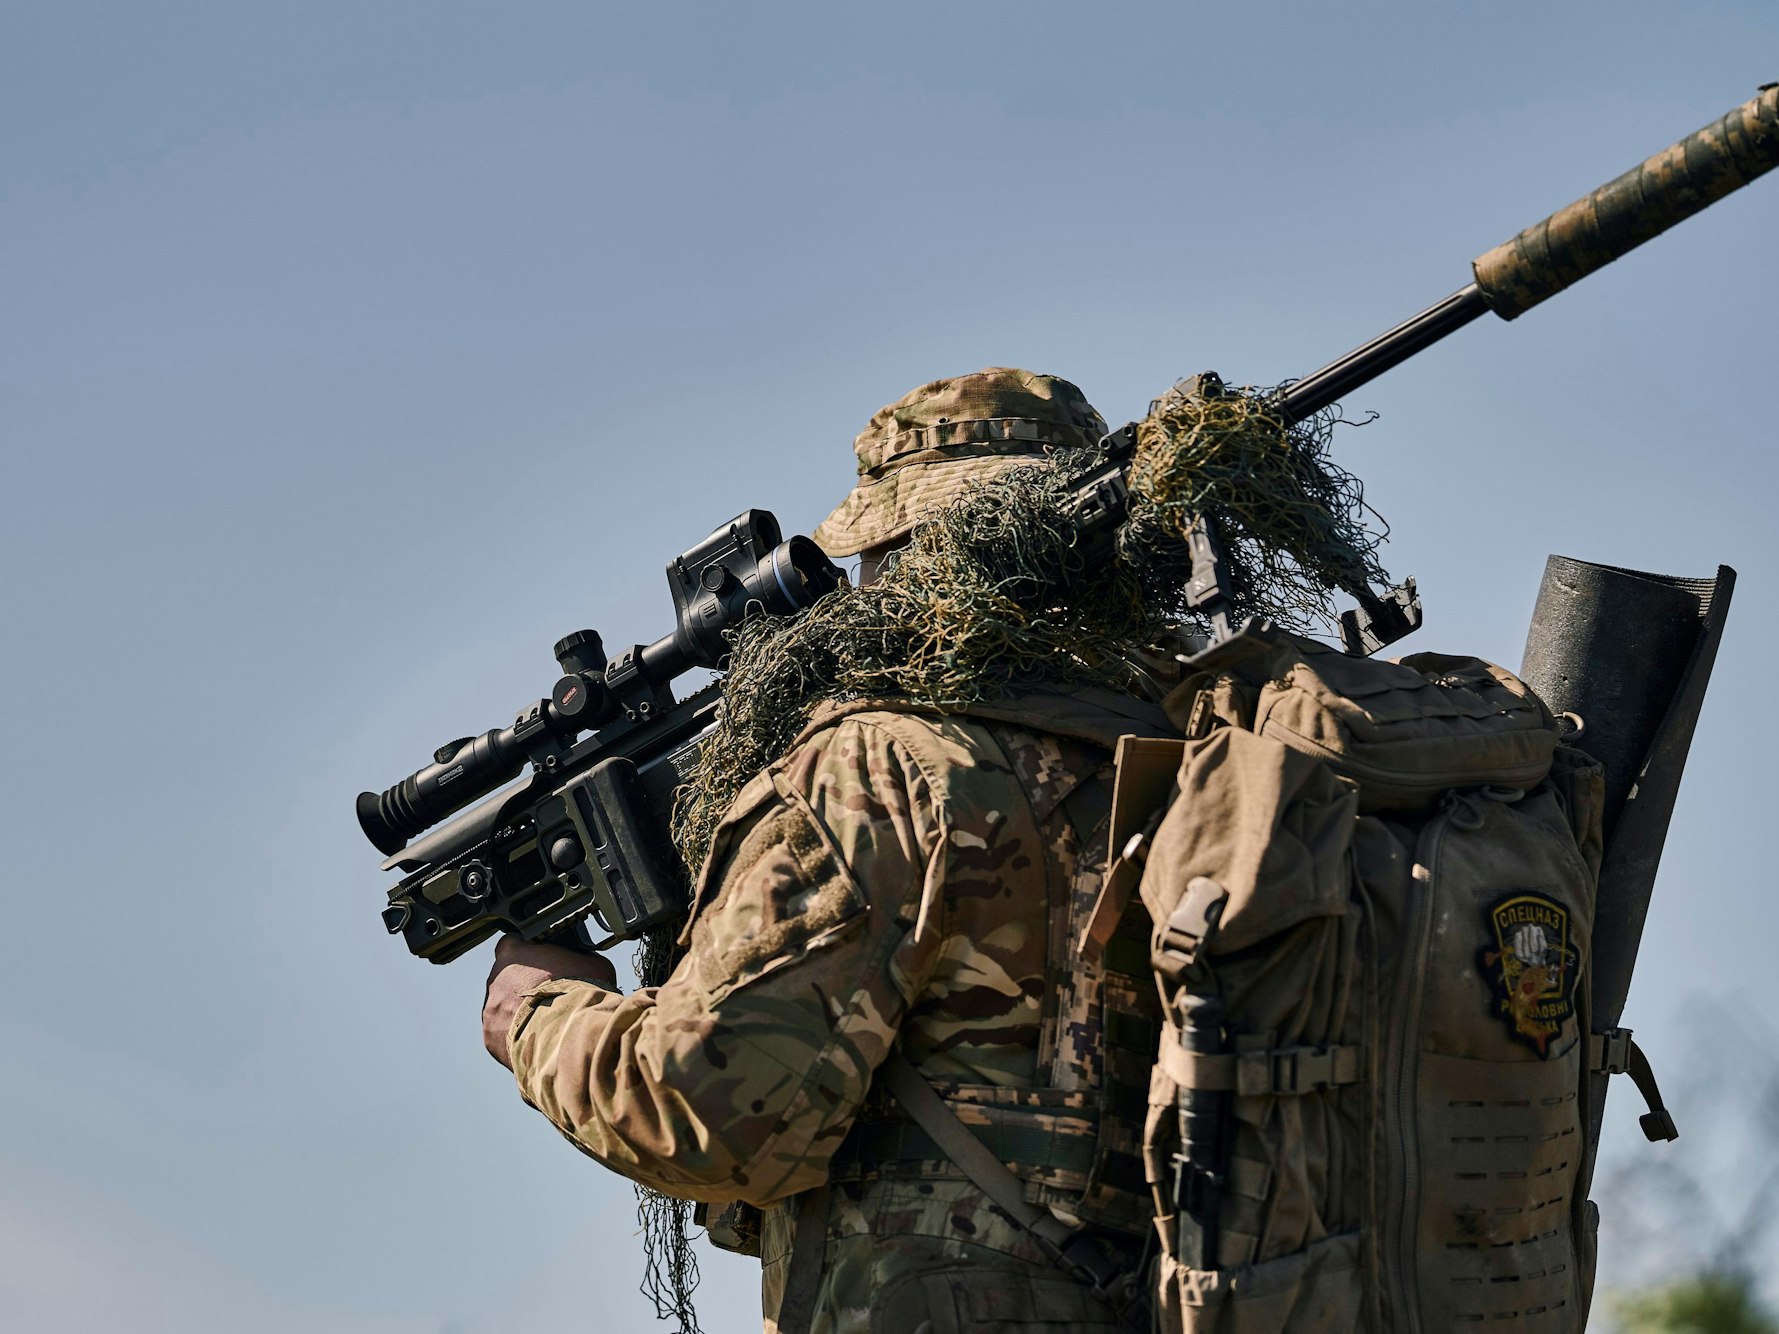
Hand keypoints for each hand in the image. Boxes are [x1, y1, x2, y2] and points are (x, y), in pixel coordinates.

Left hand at [482, 934, 617, 1068]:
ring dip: (520, 1011)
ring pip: (503, 1007)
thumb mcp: (592, 963)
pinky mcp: (491, 1037)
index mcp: (514, 952)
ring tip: (546, 1021)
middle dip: (525, 985)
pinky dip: (518, 1035)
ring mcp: (490, 1009)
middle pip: (507, 977)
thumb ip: (578, 959)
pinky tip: (538, 1038)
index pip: (514, 942)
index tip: (544, 962)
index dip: (530, 952)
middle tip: (549, 995)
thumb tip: (582, 963)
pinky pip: (503, 1033)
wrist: (569, 1035)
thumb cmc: (579, 994)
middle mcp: (495, 978)